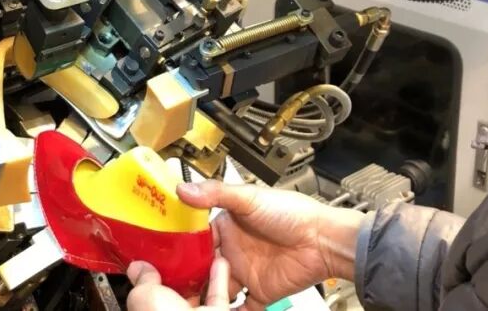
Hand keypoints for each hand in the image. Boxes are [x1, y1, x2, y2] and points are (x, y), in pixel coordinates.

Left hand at [127, 258, 231, 309]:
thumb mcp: (143, 295)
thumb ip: (143, 280)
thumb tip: (137, 268)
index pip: (148, 297)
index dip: (149, 279)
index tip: (152, 259)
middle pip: (174, 295)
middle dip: (176, 276)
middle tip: (178, 254)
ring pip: (197, 295)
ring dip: (200, 274)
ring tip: (199, 255)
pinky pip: (217, 296)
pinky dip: (219, 278)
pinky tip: (218, 262)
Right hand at [179, 180, 365, 309]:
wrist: (323, 240)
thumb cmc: (293, 213)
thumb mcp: (250, 197)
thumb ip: (216, 193)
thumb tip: (184, 188)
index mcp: (228, 227)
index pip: (197, 239)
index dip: (181, 247)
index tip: (163, 254)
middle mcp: (234, 251)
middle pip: (203, 268)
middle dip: (188, 277)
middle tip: (171, 286)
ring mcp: (246, 273)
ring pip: (217, 290)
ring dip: (205, 298)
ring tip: (187, 303)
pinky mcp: (260, 293)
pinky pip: (243, 309)